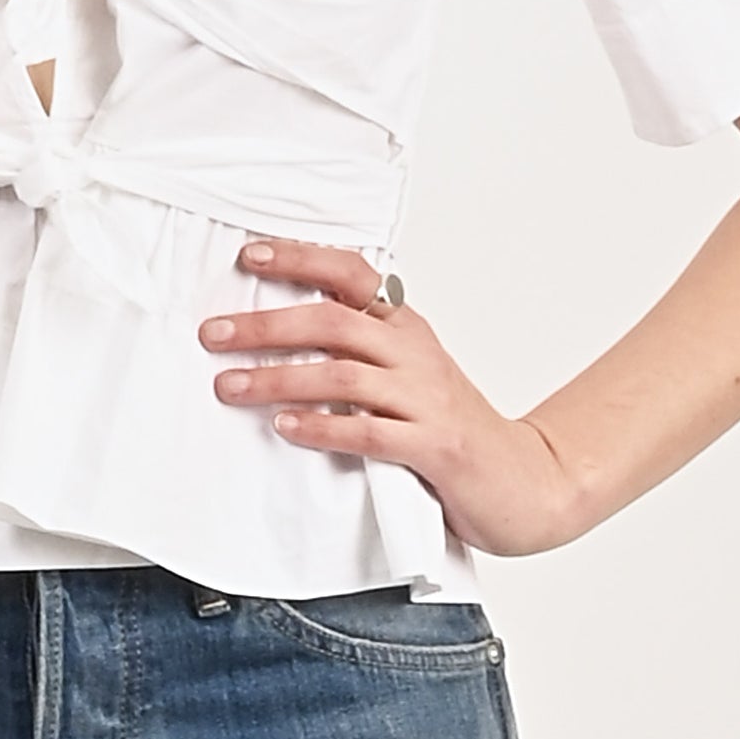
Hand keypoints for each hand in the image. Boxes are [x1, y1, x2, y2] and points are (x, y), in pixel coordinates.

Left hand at [199, 236, 584, 558]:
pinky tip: (286, 427)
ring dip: (278, 378)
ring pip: (342, 374)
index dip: (300, 259)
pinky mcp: (435, 447)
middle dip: (266, 325)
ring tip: (229, 386)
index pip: (350, 273)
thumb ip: (358, 349)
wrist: (526, 482)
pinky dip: (323, 427)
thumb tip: (280, 328)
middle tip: (213, 334)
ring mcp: (426, 398)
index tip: (249, 256)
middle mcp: (414, 353)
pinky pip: (370, 432)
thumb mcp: (408, 374)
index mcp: (405, 328)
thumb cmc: (451, 428)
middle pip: (333, 320)